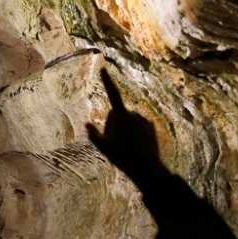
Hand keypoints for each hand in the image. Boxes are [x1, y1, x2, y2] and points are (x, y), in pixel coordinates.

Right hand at [87, 67, 162, 189]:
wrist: (148, 169)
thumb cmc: (123, 158)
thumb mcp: (104, 148)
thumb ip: (93, 134)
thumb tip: (87, 124)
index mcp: (122, 116)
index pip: (112, 94)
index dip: (106, 81)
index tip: (103, 69)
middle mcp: (134, 114)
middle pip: (116, 112)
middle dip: (112, 123)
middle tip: (112, 141)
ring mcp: (143, 119)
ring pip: (127, 119)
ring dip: (123, 128)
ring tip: (125, 146)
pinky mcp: (150, 125)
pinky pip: (137, 124)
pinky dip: (133, 131)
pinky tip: (134, 145)